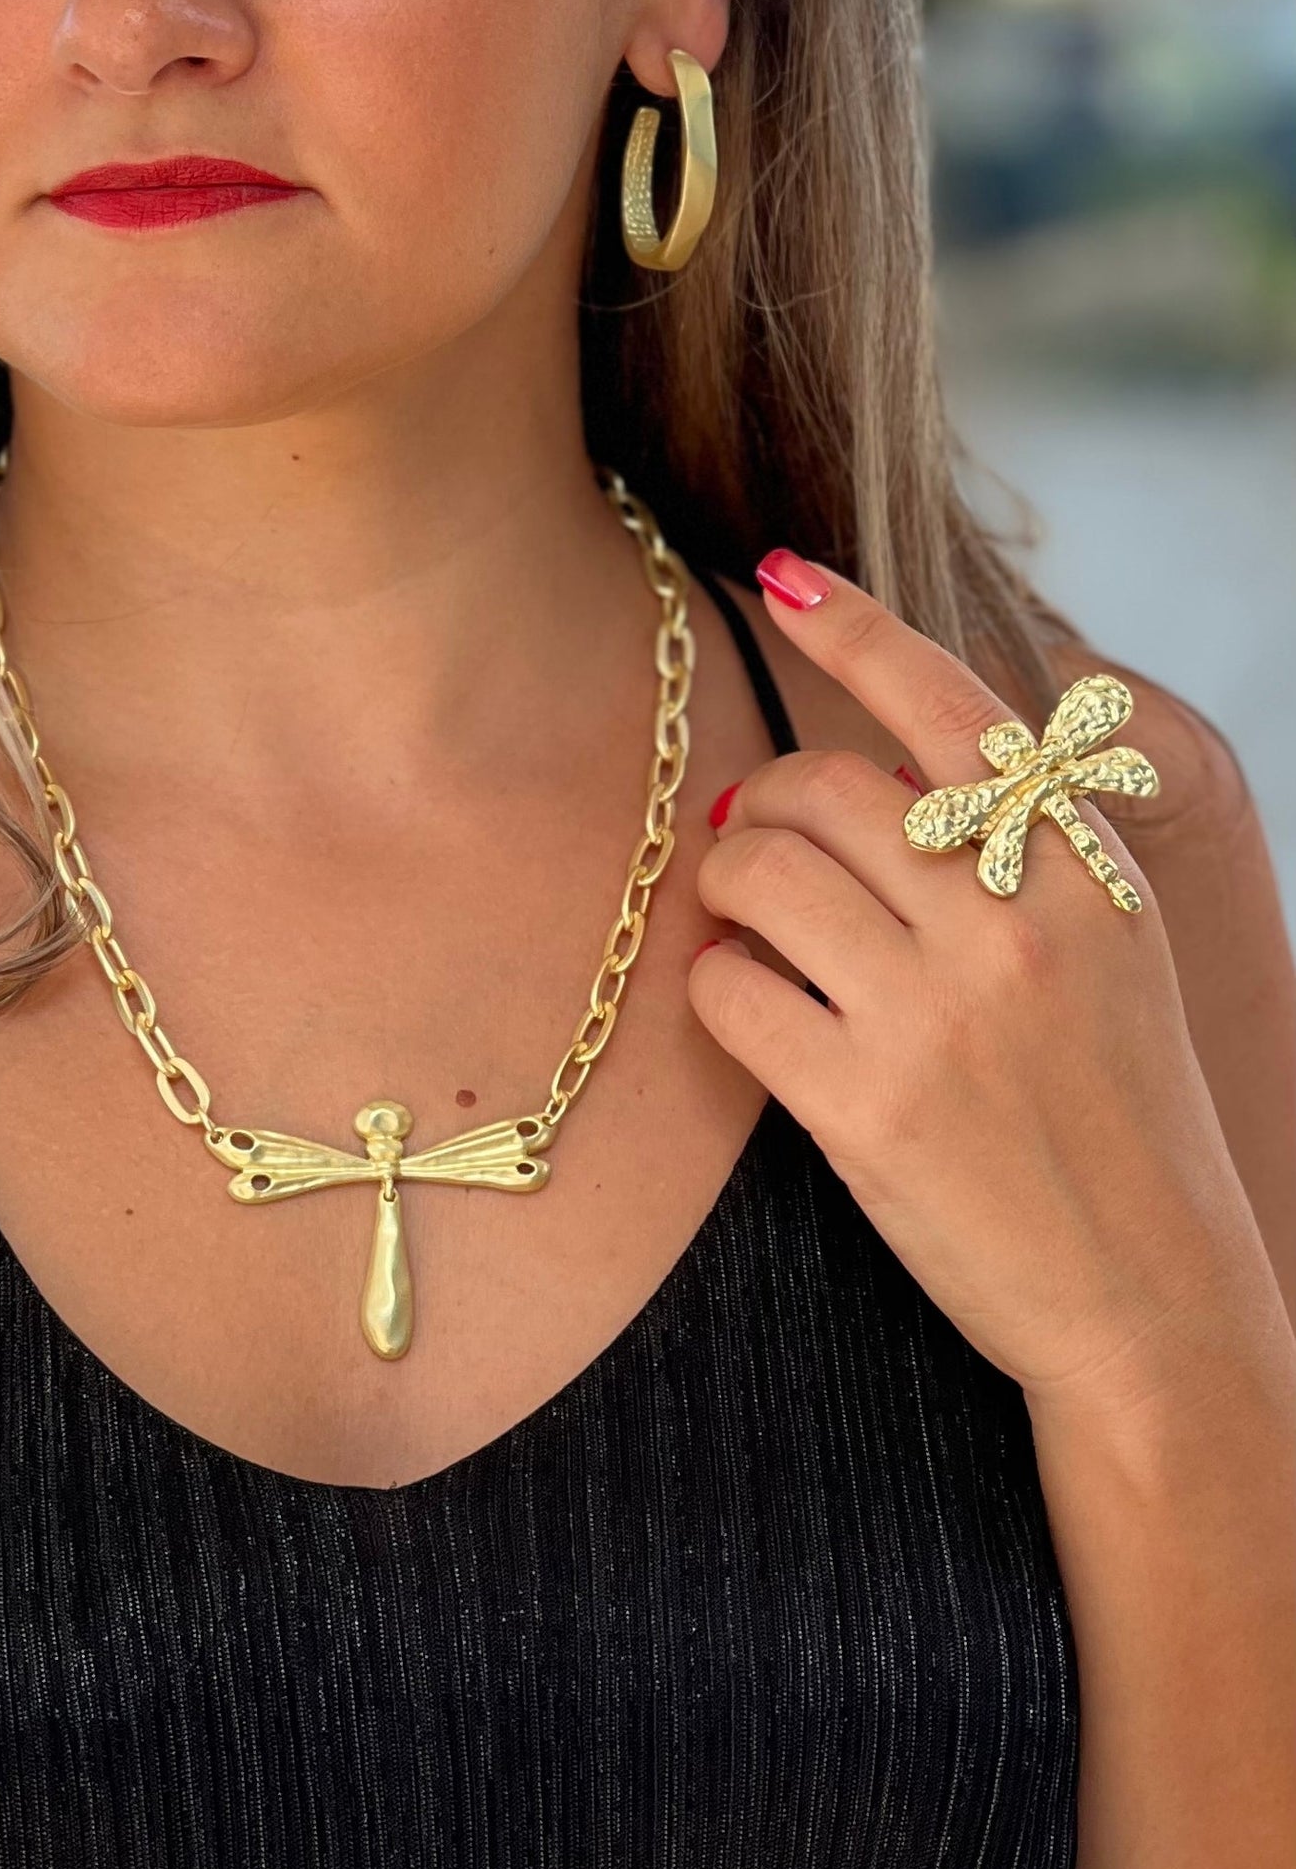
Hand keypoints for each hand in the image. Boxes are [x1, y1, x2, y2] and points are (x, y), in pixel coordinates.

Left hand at [690, 554, 1270, 1407]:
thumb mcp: (1112, 956)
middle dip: (763, 806)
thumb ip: (1021, 859)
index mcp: (1078, 871)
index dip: (855, 623)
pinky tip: (751, 1011)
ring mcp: (934, 1016)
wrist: (1150, 1292)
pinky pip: (729, 993)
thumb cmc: (1119, 1120)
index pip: (953, 704)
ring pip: (759, 874)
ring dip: (727, 890)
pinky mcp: (863, 1110)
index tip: (785, 577)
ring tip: (748, 926)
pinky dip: (719, 989)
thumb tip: (888, 778)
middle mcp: (1009, 923)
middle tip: (757, 846)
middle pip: (822, 786)